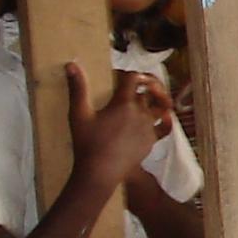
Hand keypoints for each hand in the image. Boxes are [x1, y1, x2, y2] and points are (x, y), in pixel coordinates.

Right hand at [66, 62, 169, 191]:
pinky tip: (162, 117)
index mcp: (124, 103)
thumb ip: (77, 88)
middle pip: (150, 90)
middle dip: (146, 83)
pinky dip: (166, 120)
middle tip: (139, 82)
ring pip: (161, 106)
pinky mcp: (151, 142)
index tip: (119, 76)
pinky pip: (165, 128)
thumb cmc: (87, 144)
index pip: (133, 77)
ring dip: (159, 98)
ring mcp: (148, 128)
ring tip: (152, 96)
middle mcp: (140, 113)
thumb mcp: (78, 114)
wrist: (100, 173)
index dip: (127, 73)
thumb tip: (71, 64)